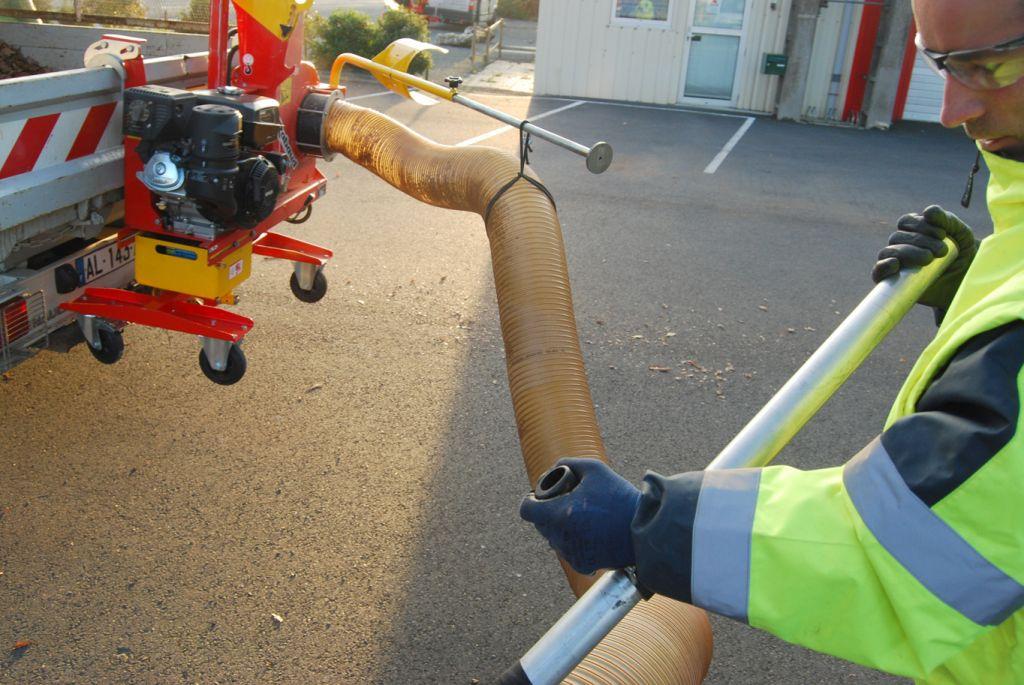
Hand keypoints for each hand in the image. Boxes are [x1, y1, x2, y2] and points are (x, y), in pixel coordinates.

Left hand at [519, 458, 640, 574]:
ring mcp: (572, 554)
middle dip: (548, 512)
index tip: (539, 497)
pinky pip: (569, 551)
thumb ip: (569, 463)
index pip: (527, 510)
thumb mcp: (595, 469)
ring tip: (580, 516)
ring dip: (560, 527)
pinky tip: (590, 531)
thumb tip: (552, 470)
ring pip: (554, 539)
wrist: (646, 529)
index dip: (531, 501)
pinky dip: (574, 541)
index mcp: (559, 514)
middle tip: (565, 503)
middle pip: (540, 524)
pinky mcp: (583, 564)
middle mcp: (561, 537)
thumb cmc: (620, 497)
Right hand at [872, 205, 977, 312]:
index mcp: (913, 231)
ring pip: (889, 252)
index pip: (906, 222)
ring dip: (907, 252)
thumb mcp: (960, 234)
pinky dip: (883, 266)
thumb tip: (928, 211)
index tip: (942, 235)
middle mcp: (900, 246)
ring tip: (928, 259)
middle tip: (941, 251)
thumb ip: (946, 219)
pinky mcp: (892, 282)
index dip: (920, 225)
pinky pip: (877, 272)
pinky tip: (895, 264)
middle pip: (898, 237)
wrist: (965, 283)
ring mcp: (895, 264)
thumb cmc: (963, 256)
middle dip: (919, 241)